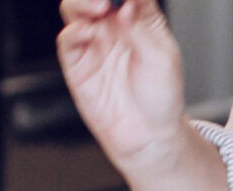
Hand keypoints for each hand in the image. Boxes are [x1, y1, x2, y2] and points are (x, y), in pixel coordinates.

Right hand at [57, 0, 185, 167]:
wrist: (149, 136)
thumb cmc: (162, 98)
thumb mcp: (164, 56)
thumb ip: (142, 26)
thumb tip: (125, 4)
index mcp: (138, 18)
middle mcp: (113, 28)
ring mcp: (94, 45)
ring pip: (75, 10)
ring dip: (82, 3)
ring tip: (99, 7)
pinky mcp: (78, 66)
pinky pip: (68, 41)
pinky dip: (74, 31)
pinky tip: (88, 31)